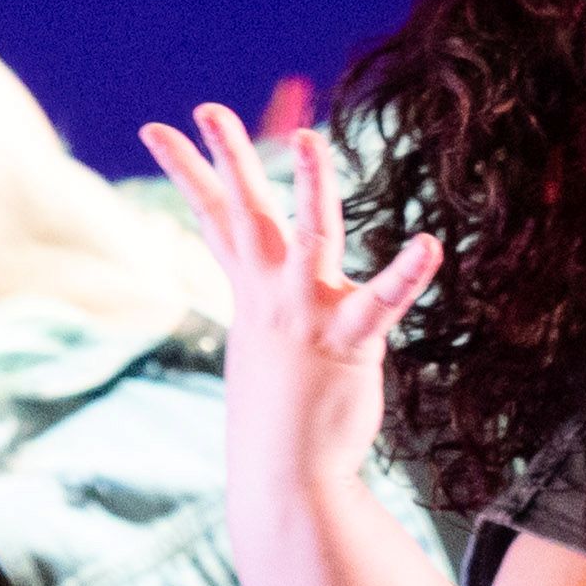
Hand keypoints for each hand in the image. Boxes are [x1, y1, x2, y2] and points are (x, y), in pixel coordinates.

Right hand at [140, 100, 432, 501]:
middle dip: (226, 158)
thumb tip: (263, 285)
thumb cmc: (281, 412)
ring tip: (307, 141)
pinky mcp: (348, 341)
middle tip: (206, 109)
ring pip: (310, 237)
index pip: (212, 218)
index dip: (186, 171)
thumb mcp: (264, 344)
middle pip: (246, 212)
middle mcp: (272, 294)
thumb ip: (268, 303)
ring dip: (310, 188)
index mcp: (252, 291)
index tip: (157, 129)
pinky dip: (407, 273)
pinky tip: (428, 245)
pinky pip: (381, 301)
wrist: (287, 476)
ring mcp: (307, 314)